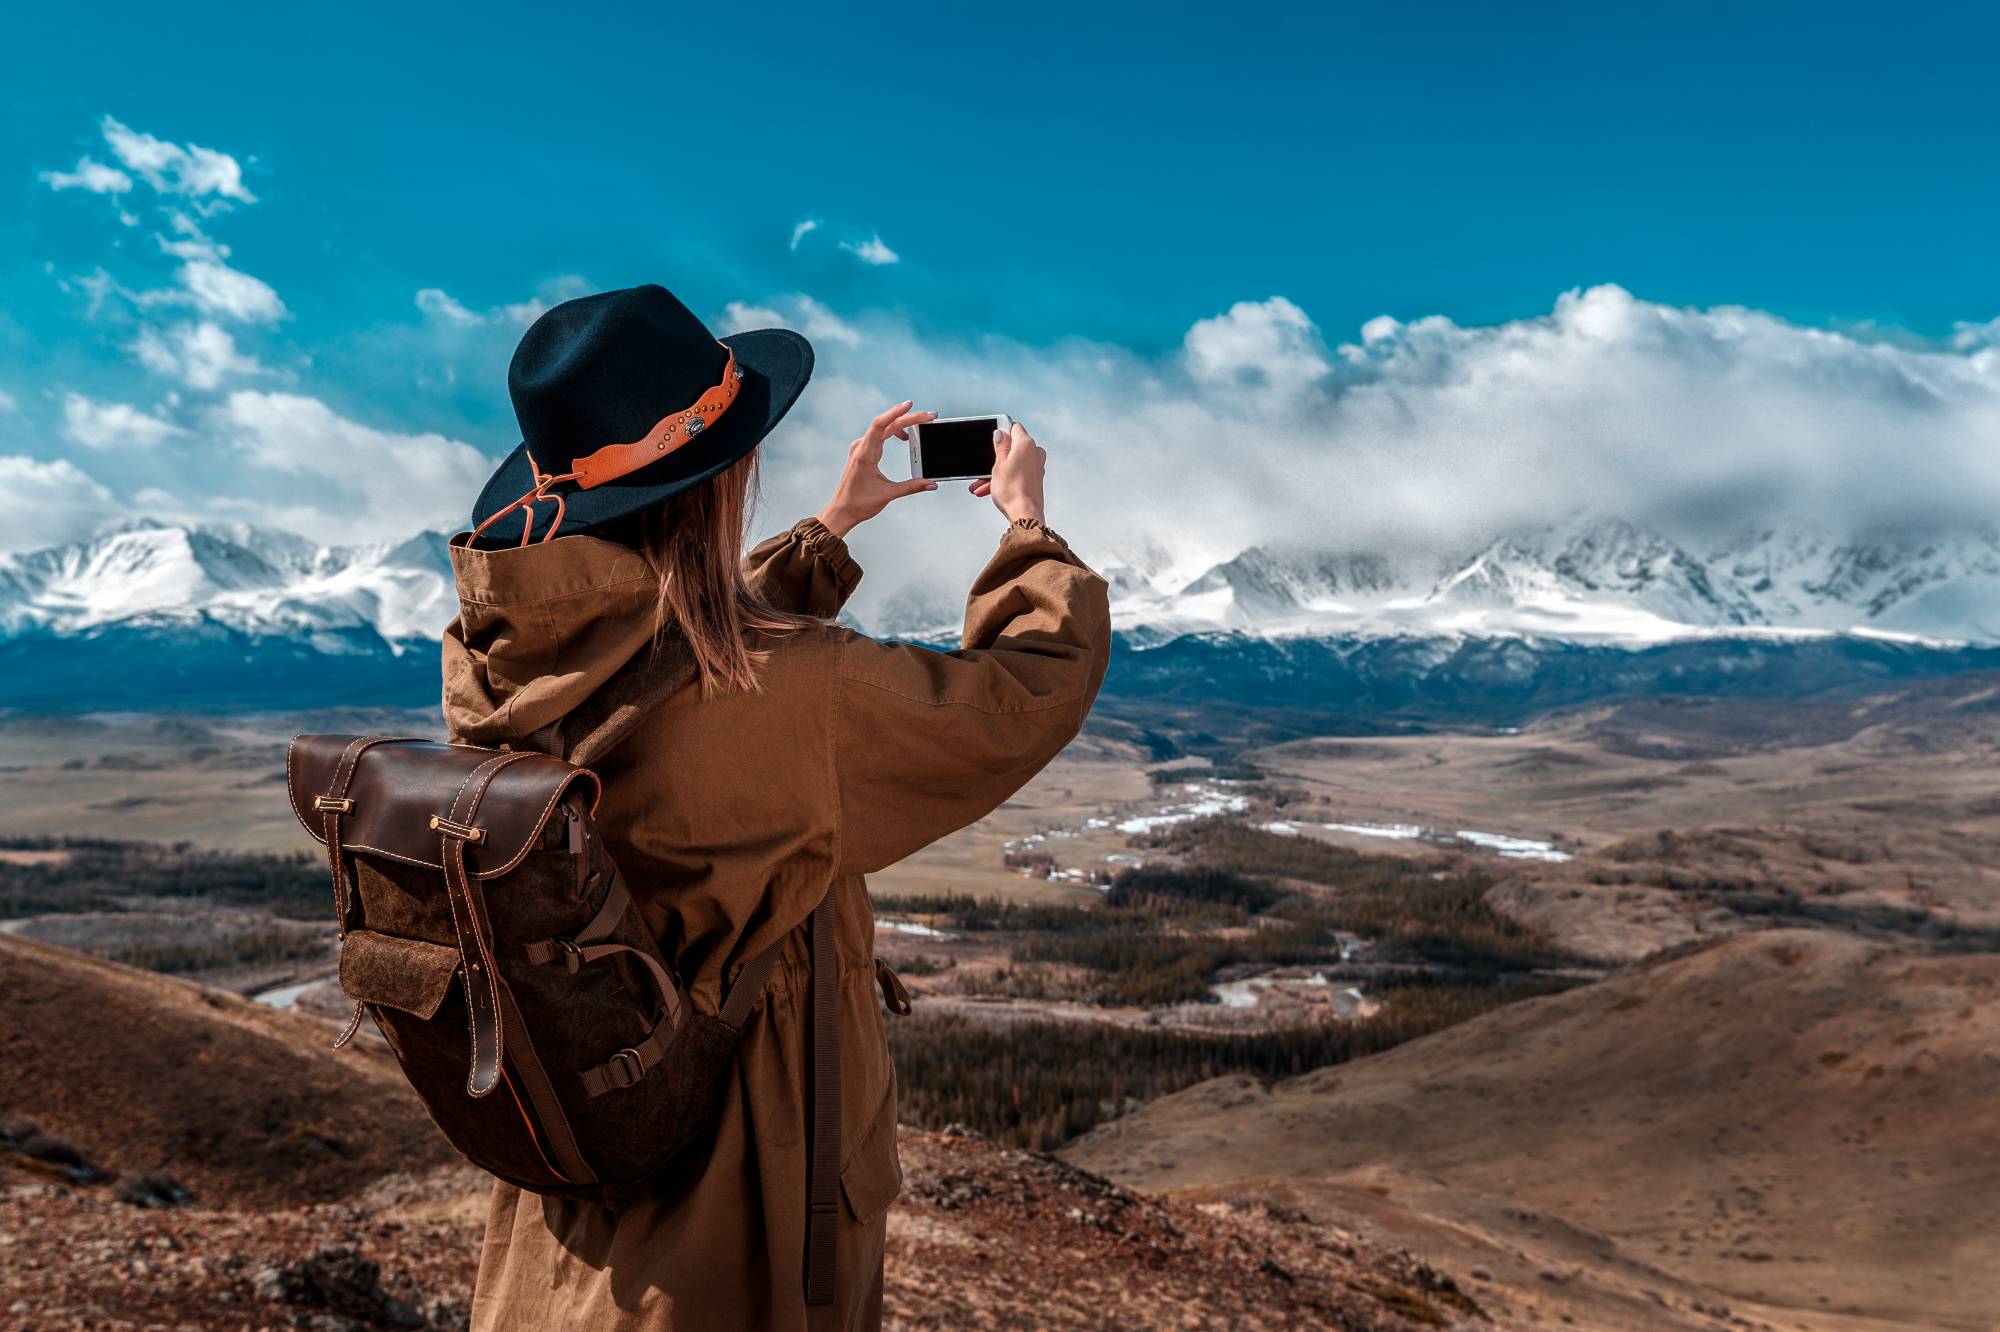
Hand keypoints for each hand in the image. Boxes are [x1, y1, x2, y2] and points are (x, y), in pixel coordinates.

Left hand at [814, 401, 938, 536]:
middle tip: (928, 417)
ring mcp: (861, 448)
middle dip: (909, 418)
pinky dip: (893, 432)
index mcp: (864, 454)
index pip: (880, 425)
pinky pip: (879, 435)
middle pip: (886, 424)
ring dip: (902, 424)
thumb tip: (931, 483)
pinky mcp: (863, 452)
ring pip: (883, 428)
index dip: (896, 412)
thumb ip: (912, 487)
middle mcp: (861, 447)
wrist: (841, 510)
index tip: (911, 405)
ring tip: (920, 424)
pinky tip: (904, 437)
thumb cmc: (858, 503)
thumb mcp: (888, 494)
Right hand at [970, 421, 1045, 525]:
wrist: (1024, 514)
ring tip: (983, 484)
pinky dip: (1006, 478)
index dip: (1002, 432)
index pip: (1014, 427)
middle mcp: (1035, 453)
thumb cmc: (1013, 491)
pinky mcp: (1035, 478)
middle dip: (997, 457)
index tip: (994, 441)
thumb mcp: (998, 464)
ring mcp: (1036, 466)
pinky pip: (1018, 473)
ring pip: (1013, 463)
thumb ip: (1001, 446)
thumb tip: (1001, 434)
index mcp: (1026, 444)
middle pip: (1013, 448)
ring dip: (997, 472)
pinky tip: (992, 489)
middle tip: (986, 467)